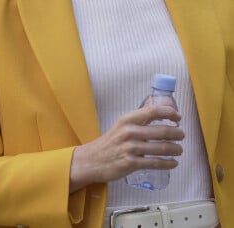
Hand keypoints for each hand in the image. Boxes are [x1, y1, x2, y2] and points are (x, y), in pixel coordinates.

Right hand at [69, 104, 183, 191]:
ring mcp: (130, 148)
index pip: (152, 111)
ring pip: (162, 148)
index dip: (169, 112)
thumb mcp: (121, 126)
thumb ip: (139, 121)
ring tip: (180, 149)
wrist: (93, 159)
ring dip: (176, 149)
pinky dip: (169, 163)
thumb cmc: (110, 142)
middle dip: (177, 133)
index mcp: (127, 119)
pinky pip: (156, 163)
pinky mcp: (131, 163)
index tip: (178, 117)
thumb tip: (160, 113)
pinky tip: (173, 163)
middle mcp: (129, 132)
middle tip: (182, 135)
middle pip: (162, 130)